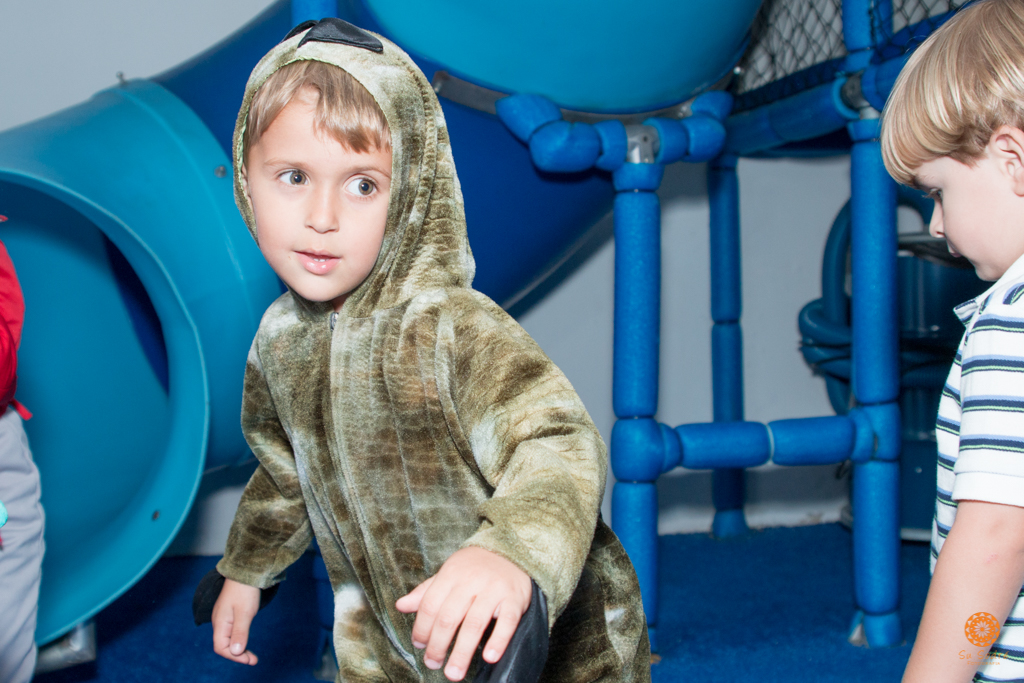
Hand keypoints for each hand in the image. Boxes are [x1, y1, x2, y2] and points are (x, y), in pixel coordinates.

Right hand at [211, 578, 260, 665]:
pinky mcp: (230, 613)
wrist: (246, 571)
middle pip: (224, 645)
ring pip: (228, 639)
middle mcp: (219, 622)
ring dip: (239, 649)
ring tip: (251, 656)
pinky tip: (246, 642)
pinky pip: (232, 631)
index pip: (221, 647)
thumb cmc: (245, 591)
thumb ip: (240, 632)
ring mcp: (224, 617)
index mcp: (220, 623)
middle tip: (254, 660)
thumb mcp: (244, 613)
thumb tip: (236, 652)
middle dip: (238, 655)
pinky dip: (239, 639)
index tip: (249, 660)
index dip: (234, 656)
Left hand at [395, 547, 531, 680]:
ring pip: (475, 623)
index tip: (419, 645)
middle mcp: (471, 581)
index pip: (430, 605)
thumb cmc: (475, 566)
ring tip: (454, 673)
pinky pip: (507, 621)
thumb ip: (426, 592)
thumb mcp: (449, 573)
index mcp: (451, 574)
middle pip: (449, 617)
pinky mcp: (514, 598)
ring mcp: (493, 589)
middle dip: (438, 645)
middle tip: (433, 663)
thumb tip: (400, 605)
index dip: (421, 628)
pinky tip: (489, 657)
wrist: (511, 550)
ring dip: (462, 652)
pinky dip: (498, 641)